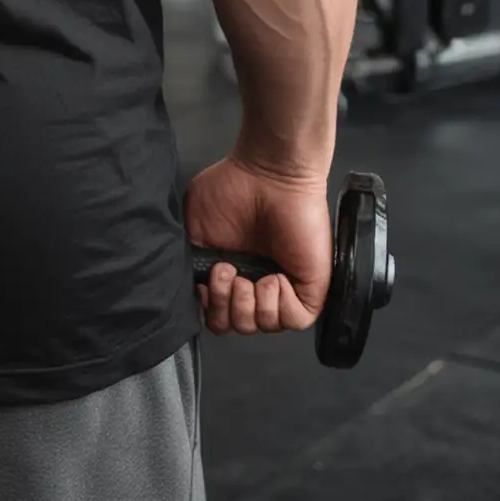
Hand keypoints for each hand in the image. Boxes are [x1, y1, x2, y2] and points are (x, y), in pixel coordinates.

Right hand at [186, 155, 331, 337]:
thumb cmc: (231, 190)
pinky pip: (293, 320)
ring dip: (249, 305)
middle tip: (228, 272)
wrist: (268, 174)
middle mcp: (256, 282)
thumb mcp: (193, 225)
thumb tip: (192, 291)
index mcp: (231, 271)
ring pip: (264, 326)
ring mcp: (284, 287)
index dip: (210, 308)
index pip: (218, 314)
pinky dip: (278, 304)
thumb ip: (189, 261)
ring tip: (249, 276)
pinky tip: (274, 277)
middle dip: (226, 307)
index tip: (206, 285)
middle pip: (238, 326)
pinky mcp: (310, 288)